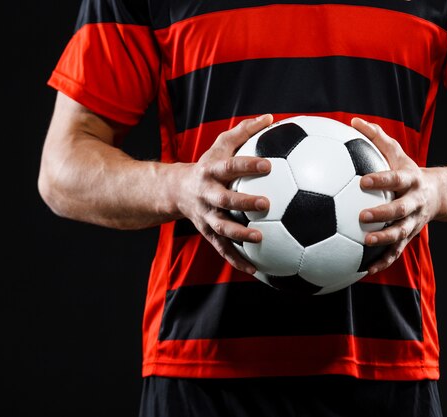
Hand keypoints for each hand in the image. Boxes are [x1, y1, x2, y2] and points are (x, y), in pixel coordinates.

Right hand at [178, 114, 273, 272]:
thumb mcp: (220, 145)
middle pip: (224, 199)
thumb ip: (244, 131)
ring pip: (221, 228)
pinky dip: (237, 260)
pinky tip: (255, 270)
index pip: (230, 166)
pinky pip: (222, 249)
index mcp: (211, 172)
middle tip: (266, 203)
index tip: (268, 164)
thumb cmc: (208, 166)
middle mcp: (207, 195)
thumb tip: (270, 117)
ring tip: (259, 238)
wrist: (176, 191)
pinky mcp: (208, 233)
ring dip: (239, 234)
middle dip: (243, 202)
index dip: (248, 165)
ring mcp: (206, 216)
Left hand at [350, 117, 440, 274]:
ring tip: (366, 243)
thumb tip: (353, 121)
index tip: (363, 181)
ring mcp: (413, 222)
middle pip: (401, 210)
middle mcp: (415, 202)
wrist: (439, 195)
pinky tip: (366, 270)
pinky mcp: (409, 237)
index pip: (396, 179)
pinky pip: (397, 252)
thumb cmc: (408, 172)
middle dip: (383, 214)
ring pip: (401, 233)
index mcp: (411, 181)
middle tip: (363, 216)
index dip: (381, 180)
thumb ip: (377, 138)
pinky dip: (383, 261)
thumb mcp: (397, 154)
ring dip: (385, 240)